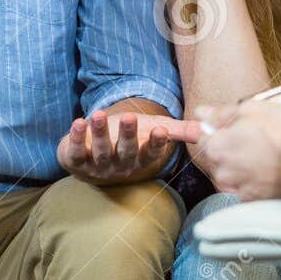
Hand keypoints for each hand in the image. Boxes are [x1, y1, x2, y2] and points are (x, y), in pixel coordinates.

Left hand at [57, 110, 202, 184]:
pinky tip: (78, 122)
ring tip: (99, 114)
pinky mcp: (76, 161)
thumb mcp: (156, 132)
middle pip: (125, 151)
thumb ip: (179, 130)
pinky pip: (74, 153)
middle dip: (127, 135)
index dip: (155, 144)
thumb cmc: (132, 140)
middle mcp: (121, 165)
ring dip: (99, 133)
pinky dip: (74, 138)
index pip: (151, 154)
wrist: (95, 156)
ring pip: (99, 151)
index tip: (160, 131)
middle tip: (130, 117)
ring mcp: (97, 165)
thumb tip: (206, 127)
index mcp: (142, 160)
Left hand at [197, 101, 280, 200]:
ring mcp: (237, 187)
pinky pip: (246, 188)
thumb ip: (221, 113)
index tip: (230, 128)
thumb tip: (201, 113)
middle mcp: (222, 171)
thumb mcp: (251, 109)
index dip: (216, 131)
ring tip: (263, 155)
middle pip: (217, 158)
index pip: (202, 138)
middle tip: (253, 139)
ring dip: (240, 166)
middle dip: (229, 149)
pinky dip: (253, 180)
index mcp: (217, 147)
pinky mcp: (254, 199)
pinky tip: (268, 169)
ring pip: (231, 175)